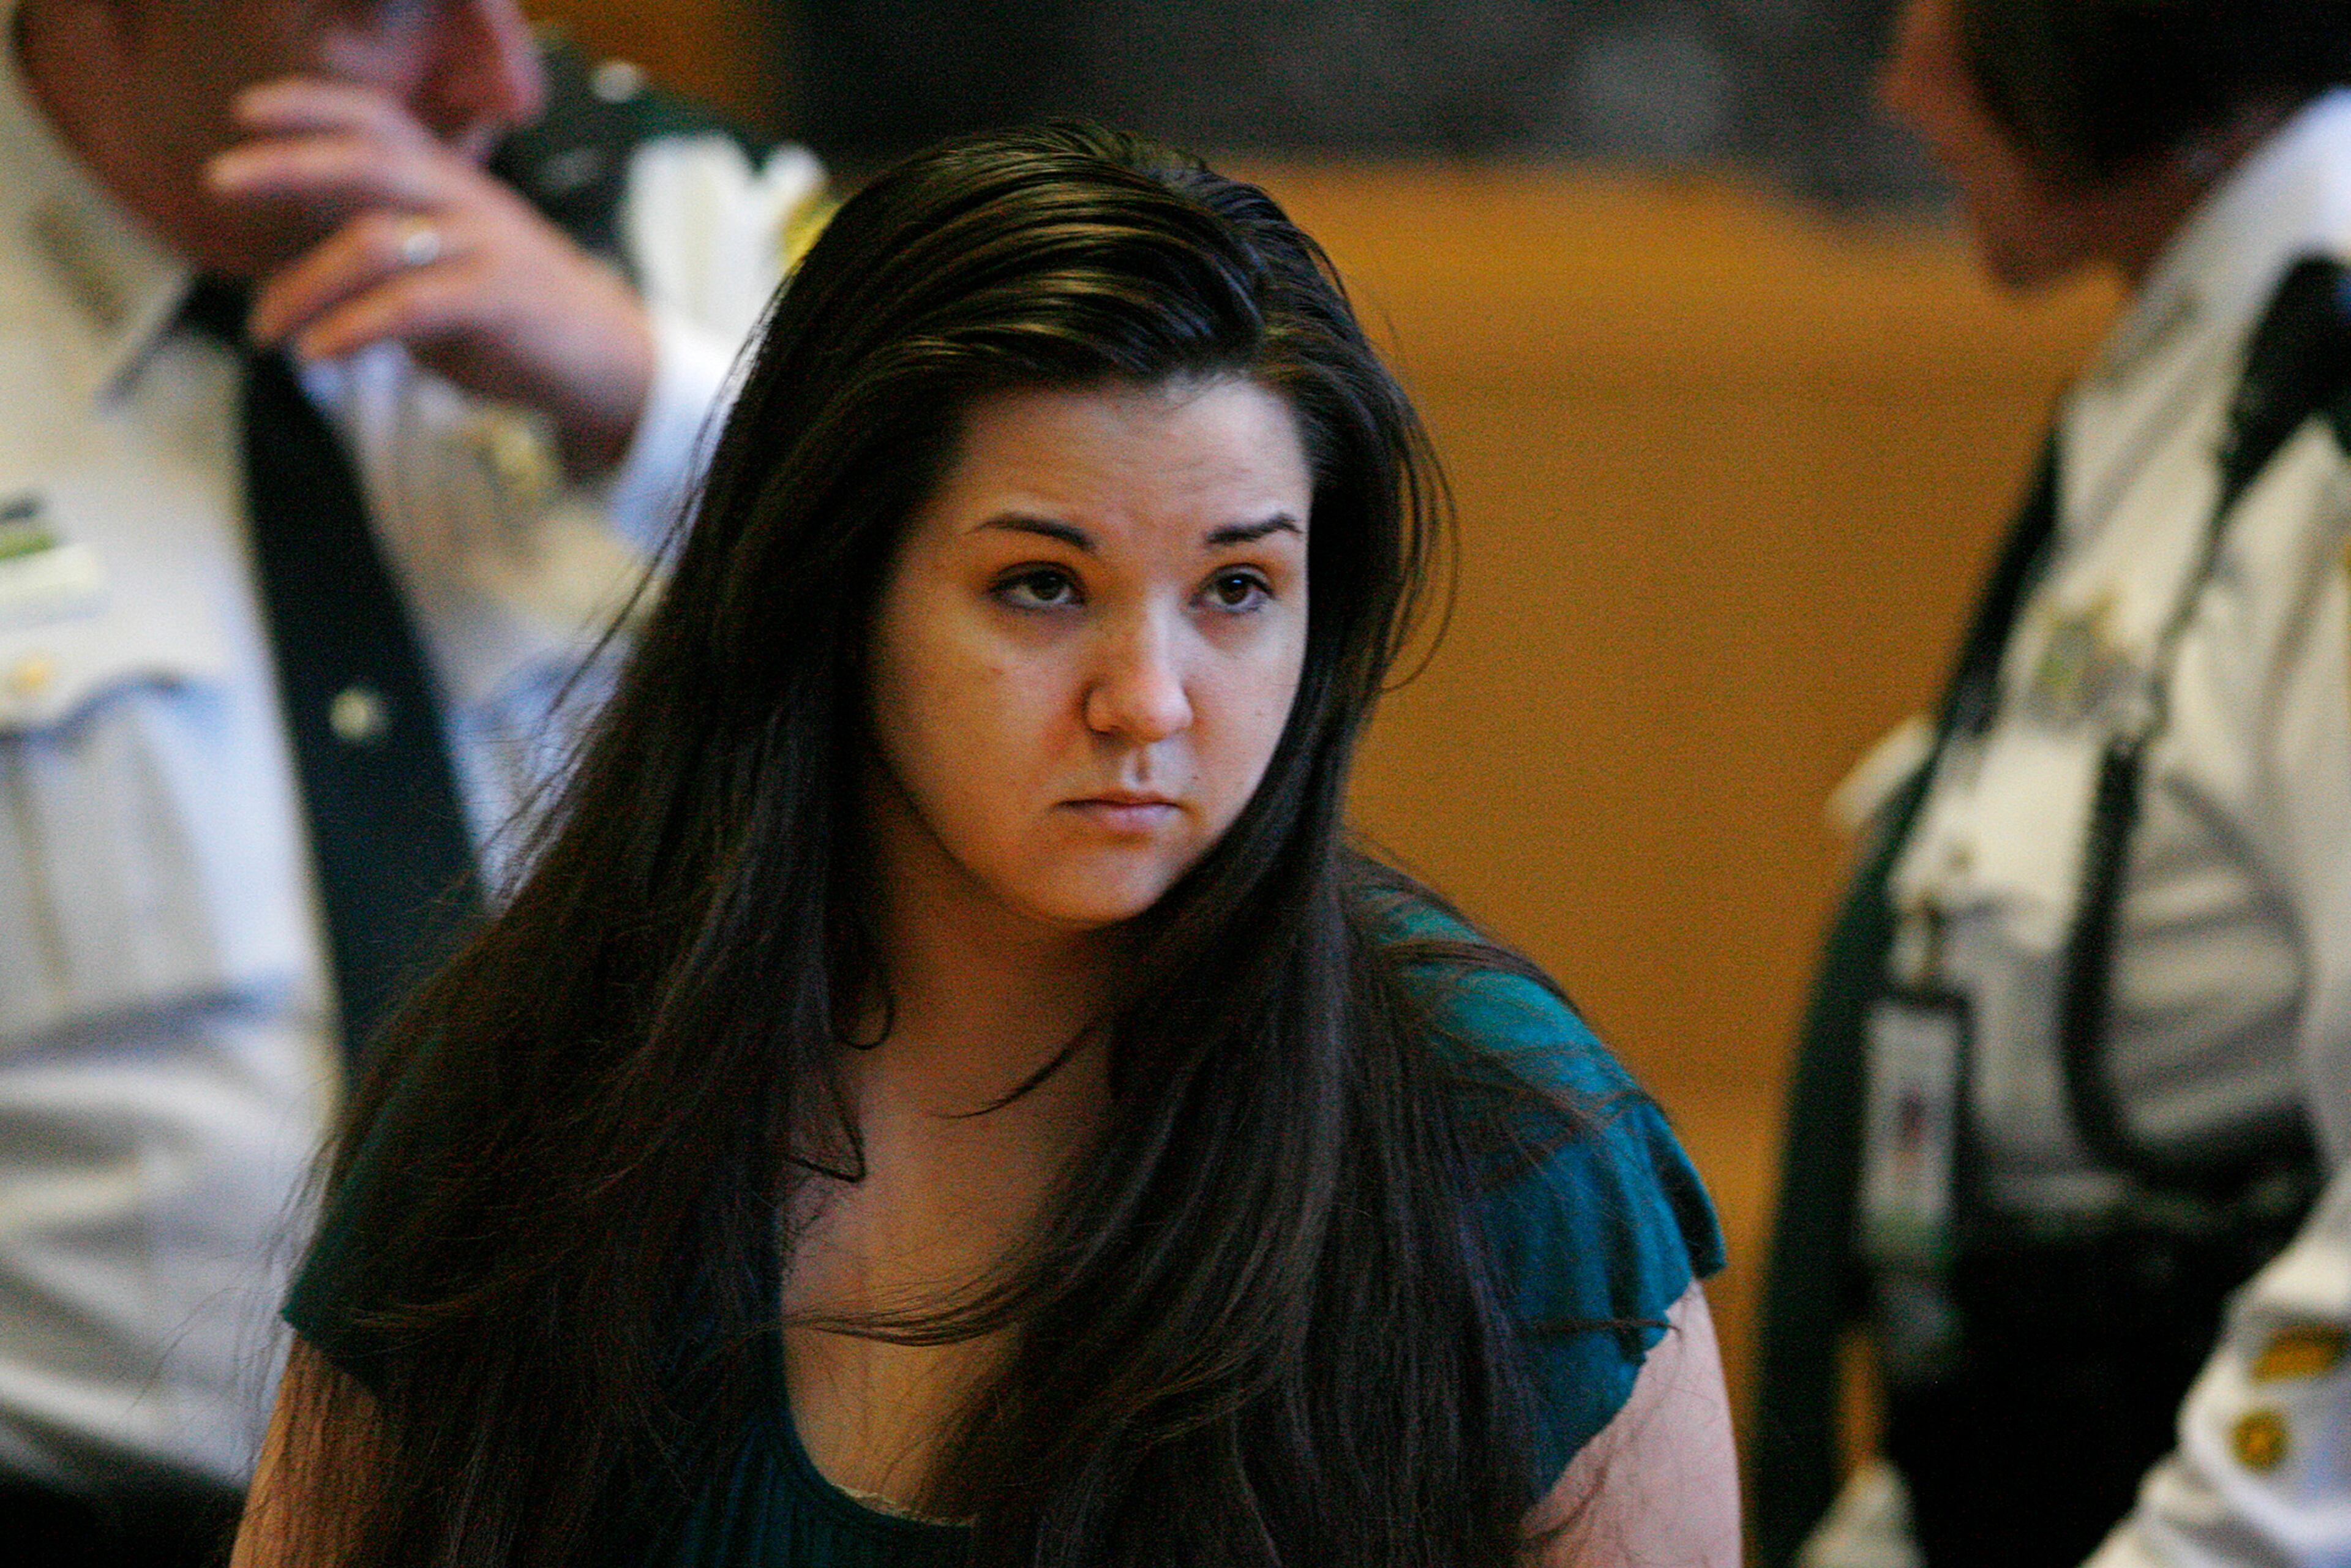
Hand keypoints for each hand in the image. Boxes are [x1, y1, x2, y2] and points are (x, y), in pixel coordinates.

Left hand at [207, 77, 655, 475]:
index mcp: (451, 183)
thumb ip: (385, 259)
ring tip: (265, 331)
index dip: (309, 107)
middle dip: (285, 165)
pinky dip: (352, 330)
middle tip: (220, 181)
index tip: (245, 114)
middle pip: (365, 162)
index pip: (376, 121)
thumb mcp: (447, 270)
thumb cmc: (518, 319)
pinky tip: (317, 353)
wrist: (614, 363)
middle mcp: (466, 200)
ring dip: (303, 285)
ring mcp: (485, 246)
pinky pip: (409, 306)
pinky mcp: (500, 299)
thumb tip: (297, 272)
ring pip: (373, 242)